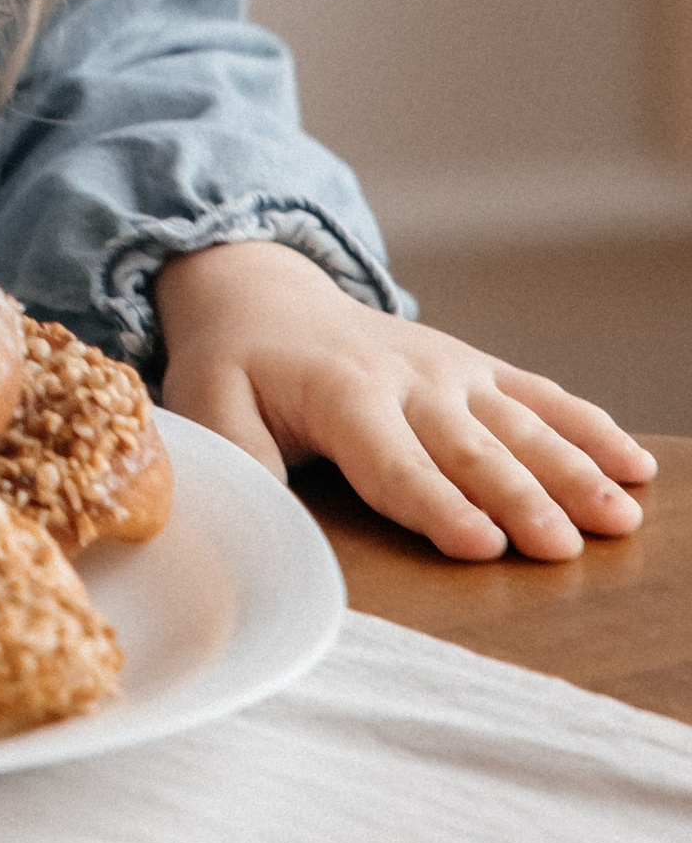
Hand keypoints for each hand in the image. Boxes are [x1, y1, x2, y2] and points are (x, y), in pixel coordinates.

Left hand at [156, 239, 655, 559]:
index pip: (393, 462)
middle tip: (563, 547)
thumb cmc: (235, 367)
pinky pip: (541, 397)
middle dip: (520, 497)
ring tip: (619, 517)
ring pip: (520, 424)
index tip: (481, 546)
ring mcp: (450, 371)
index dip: (436, 505)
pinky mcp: (476, 369)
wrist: (262, 295)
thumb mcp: (208, 405)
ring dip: (572, 470)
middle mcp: (406, 379)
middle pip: (470, 449)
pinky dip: (591, 428)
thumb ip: (239, 459)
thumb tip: (264, 516)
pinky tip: (635, 466)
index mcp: (340, 395)